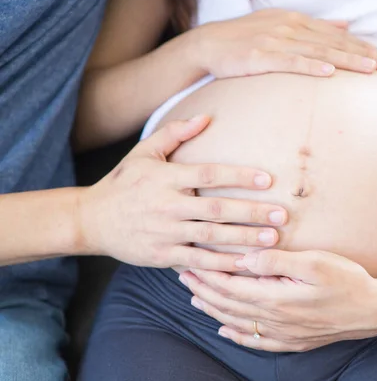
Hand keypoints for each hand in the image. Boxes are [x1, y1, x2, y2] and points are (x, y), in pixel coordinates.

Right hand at [78, 116, 287, 270]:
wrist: (91, 219)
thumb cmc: (123, 182)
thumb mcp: (144, 152)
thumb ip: (174, 132)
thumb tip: (206, 116)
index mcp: (166, 178)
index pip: (208, 175)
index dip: (238, 176)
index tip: (267, 179)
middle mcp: (167, 205)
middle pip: (216, 208)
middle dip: (251, 212)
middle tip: (282, 215)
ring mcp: (165, 232)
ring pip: (210, 237)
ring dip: (243, 239)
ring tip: (272, 239)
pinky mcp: (162, 255)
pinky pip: (196, 261)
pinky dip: (221, 265)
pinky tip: (245, 264)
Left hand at [179, 249, 376, 351]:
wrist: (374, 310)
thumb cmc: (347, 280)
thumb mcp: (315, 262)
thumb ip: (277, 260)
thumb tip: (245, 258)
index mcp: (276, 297)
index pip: (230, 286)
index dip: (208, 275)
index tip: (191, 262)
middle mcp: (274, 319)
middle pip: (229, 304)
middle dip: (204, 289)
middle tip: (184, 275)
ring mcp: (283, 333)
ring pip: (238, 322)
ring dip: (214, 310)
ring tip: (195, 299)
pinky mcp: (294, 340)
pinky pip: (256, 341)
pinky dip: (236, 335)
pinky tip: (225, 330)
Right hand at [188, 9, 376, 77]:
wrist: (209, 44)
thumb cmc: (247, 39)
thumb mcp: (282, 25)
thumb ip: (315, 27)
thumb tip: (346, 24)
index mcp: (296, 21)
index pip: (336, 35)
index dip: (361, 46)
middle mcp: (289, 28)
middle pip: (332, 43)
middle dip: (362, 54)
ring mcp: (275, 41)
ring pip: (317, 52)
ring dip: (345, 61)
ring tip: (368, 70)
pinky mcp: (261, 57)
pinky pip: (290, 62)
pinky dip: (310, 67)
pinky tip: (328, 74)